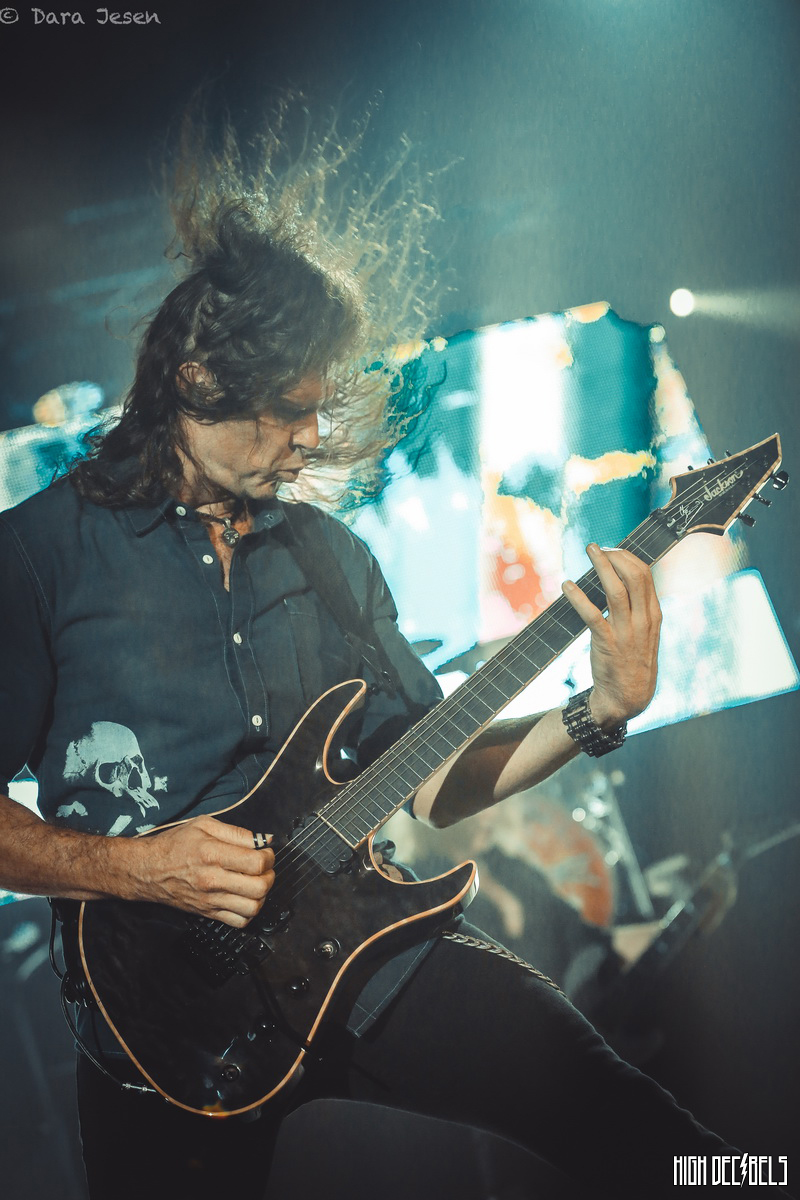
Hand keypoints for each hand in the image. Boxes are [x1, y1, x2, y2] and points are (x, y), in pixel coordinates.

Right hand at [127, 815, 275, 927]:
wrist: (147, 870)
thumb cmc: (174, 844)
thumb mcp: (203, 825)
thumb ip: (237, 832)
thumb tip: (264, 839)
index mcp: (212, 854)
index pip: (257, 862)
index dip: (269, 856)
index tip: (265, 851)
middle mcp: (212, 880)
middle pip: (259, 887)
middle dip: (270, 875)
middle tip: (264, 867)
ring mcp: (210, 900)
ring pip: (253, 908)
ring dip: (262, 895)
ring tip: (255, 882)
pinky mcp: (207, 913)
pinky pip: (239, 922)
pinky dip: (249, 912)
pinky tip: (245, 898)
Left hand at [562, 543, 661, 727]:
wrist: (629, 697)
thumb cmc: (632, 660)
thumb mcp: (644, 631)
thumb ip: (637, 607)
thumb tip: (620, 579)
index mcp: (654, 614)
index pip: (645, 575)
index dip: (627, 557)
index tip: (611, 550)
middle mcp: (643, 620)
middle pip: (634, 576)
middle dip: (615, 556)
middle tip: (596, 548)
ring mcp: (626, 632)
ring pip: (616, 590)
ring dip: (601, 566)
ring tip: (588, 551)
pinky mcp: (607, 643)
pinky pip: (592, 614)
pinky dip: (578, 597)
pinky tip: (567, 586)